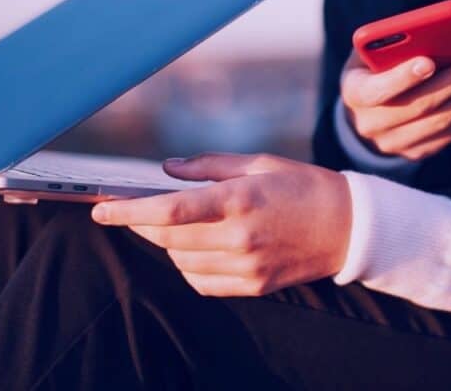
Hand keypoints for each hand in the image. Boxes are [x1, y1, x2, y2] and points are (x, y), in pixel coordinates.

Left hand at [91, 154, 350, 296]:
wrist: (349, 227)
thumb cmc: (303, 186)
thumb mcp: (259, 163)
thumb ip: (208, 167)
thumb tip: (167, 170)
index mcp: (239, 199)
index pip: (169, 211)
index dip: (128, 211)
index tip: (101, 208)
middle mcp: (239, 237)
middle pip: (167, 238)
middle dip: (142, 224)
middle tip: (133, 211)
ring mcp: (246, 266)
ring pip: (180, 261)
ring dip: (168, 244)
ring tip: (180, 224)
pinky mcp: (253, 286)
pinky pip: (201, 282)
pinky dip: (188, 265)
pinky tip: (198, 248)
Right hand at [340, 50, 450, 161]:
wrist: (364, 113)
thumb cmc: (374, 68)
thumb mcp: (371, 52)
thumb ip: (393, 43)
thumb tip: (437, 33)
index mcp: (355, 94)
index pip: (377, 91)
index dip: (402, 78)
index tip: (429, 62)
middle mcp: (372, 125)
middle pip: (421, 105)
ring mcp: (397, 143)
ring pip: (444, 122)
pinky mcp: (420, 151)